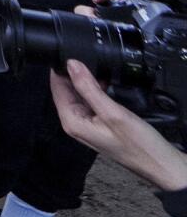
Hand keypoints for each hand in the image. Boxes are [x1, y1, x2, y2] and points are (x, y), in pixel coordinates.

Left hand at [49, 59, 186, 191]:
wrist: (160, 163)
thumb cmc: (138, 144)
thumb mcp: (112, 112)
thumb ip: (89, 88)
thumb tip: (72, 65)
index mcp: (72, 122)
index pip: (56, 88)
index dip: (60, 70)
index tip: (67, 53)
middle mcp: (75, 124)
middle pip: (66, 91)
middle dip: (73, 75)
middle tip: (85, 58)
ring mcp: (87, 125)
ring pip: (79, 96)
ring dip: (86, 82)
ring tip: (95, 68)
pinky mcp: (99, 124)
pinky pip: (91, 102)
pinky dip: (95, 91)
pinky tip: (104, 83)